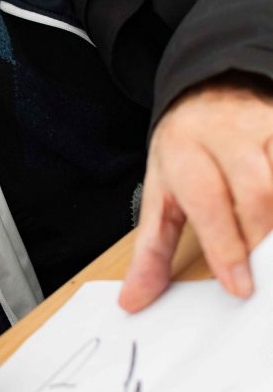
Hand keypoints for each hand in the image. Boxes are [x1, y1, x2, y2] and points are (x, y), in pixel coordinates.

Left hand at [119, 76, 272, 312]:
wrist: (209, 92)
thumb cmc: (185, 151)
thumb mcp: (159, 193)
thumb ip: (151, 250)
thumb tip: (133, 299)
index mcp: (184, 150)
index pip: (207, 200)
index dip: (224, 246)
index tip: (239, 286)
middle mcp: (225, 134)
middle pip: (254, 189)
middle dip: (261, 237)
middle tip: (263, 277)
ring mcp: (265, 127)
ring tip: (272, 253)